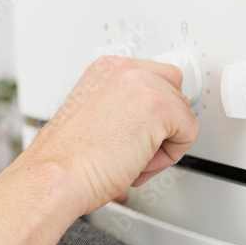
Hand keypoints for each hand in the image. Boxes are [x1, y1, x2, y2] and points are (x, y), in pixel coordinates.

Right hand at [20, 56, 199, 214]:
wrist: (57, 175)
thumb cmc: (67, 159)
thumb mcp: (94, 115)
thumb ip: (121, 105)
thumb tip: (146, 119)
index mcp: (107, 69)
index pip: (156, 81)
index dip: (151, 117)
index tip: (138, 133)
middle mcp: (124, 69)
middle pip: (175, 95)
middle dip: (161, 129)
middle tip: (132, 150)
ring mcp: (142, 84)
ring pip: (182, 116)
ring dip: (163, 144)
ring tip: (129, 157)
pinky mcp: (158, 106)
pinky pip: (188, 134)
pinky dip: (168, 157)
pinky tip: (137, 161)